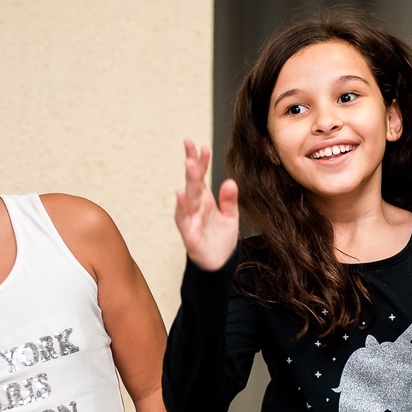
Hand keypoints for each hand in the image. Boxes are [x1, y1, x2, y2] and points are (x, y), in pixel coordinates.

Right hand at [174, 140, 238, 270]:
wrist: (220, 265)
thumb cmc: (221, 240)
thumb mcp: (231, 217)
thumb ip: (229, 200)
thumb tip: (230, 181)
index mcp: (205, 201)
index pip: (201, 177)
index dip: (200, 161)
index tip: (200, 146)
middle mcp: (196, 207)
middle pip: (193, 182)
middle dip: (192, 165)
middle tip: (190, 146)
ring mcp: (191, 219)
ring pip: (188, 197)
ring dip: (188, 181)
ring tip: (189, 164)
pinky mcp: (189, 234)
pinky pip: (183, 219)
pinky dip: (181, 207)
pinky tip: (181, 194)